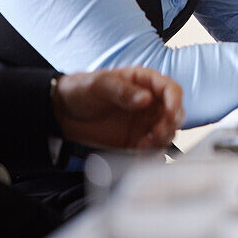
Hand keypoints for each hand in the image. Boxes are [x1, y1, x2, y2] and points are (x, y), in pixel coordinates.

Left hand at [52, 67, 183, 149]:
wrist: (62, 113)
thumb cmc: (81, 90)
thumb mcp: (99, 85)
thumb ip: (123, 91)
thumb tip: (147, 99)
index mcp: (146, 82)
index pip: (172, 90)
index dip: (175, 102)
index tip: (169, 114)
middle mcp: (151, 103)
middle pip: (175, 114)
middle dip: (170, 125)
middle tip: (155, 133)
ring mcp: (145, 123)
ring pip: (168, 132)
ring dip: (161, 140)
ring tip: (142, 144)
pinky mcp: (136, 140)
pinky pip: (151, 149)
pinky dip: (150, 154)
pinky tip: (137, 153)